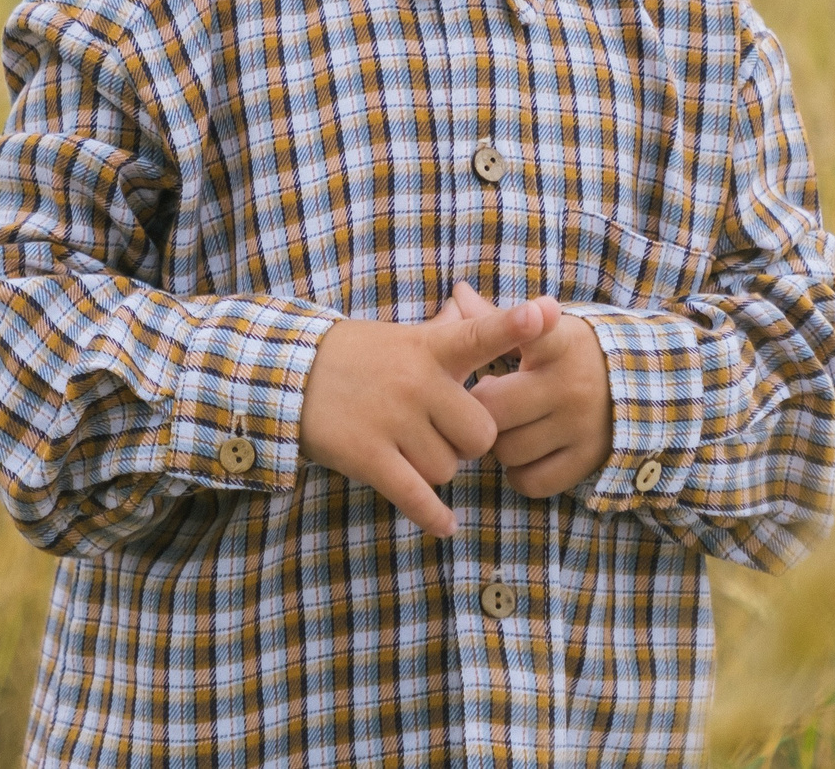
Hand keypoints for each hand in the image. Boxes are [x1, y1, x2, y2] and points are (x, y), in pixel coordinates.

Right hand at [298, 294, 557, 536]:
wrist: (290, 374)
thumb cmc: (360, 356)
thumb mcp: (406, 336)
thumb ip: (453, 332)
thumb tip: (499, 310)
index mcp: (430, 348)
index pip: (479, 335)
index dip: (513, 326)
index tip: (544, 314)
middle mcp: (416, 382)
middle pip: (481, 435)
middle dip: (467, 444)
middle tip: (444, 434)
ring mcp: (393, 420)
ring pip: (448, 470)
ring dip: (435, 469)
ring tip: (408, 449)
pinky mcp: (369, 456)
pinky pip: (416, 497)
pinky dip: (433, 516)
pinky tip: (445, 524)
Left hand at [451, 282, 614, 499]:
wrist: (639, 385)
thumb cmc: (571, 355)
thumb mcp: (545, 331)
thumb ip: (497, 319)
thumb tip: (458, 294)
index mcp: (559, 344)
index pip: (536, 332)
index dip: (530, 322)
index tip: (538, 311)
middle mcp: (570, 385)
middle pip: (494, 409)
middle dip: (482, 409)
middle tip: (491, 401)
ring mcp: (580, 427)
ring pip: (507, 450)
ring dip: (500, 443)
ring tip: (511, 426)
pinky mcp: (586, 461)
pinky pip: (531, 481)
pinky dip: (520, 473)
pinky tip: (526, 454)